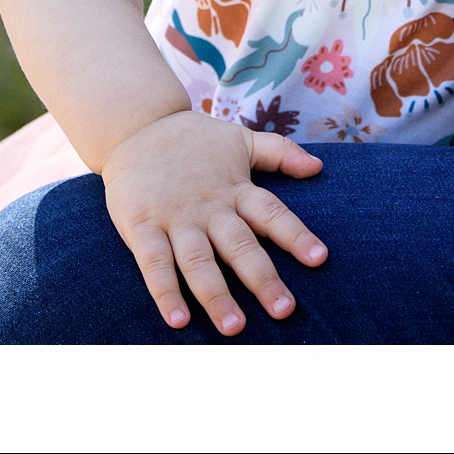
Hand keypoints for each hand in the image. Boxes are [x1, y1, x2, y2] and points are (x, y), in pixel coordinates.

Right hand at [101, 110, 328, 334]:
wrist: (134, 126)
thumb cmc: (192, 140)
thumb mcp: (239, 139)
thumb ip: (279, 152)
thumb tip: (319, 167)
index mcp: (235, 188)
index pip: (271, 213)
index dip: (295, 234)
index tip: (319, 258)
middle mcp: (209, 207)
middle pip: (239, 245)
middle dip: (262, 278)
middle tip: (284, 310)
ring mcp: (174, 218)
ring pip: (198, 261)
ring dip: (215, 295)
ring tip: (233, 327)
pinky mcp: (141, 225)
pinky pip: (153, 262)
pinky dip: (164, 291)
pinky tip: (177, 320)